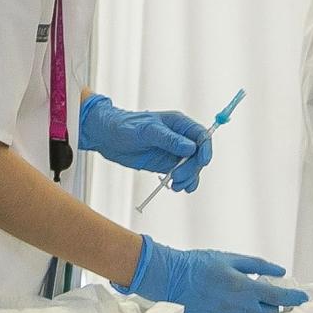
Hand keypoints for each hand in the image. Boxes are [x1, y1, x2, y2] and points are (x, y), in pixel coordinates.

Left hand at [75, 95, 211, 187]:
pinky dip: (184, 183)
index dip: (206, 149)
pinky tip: (178, 188)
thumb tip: (191, 148)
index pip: (201, 136)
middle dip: (192, 168)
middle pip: (199, 155)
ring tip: (176, 186)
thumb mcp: (146, 131)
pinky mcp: (166, 164)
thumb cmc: (124, 126)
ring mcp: (174, 152)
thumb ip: (169, 139)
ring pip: (192, 167)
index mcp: (178, 124)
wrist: (106, 137)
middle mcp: (180, 138)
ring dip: (189, 178)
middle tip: (177, 178)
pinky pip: (182, 175)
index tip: (203, 162)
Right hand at [121, 238, 307, 312]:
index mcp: (246, 289)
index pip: (279, 297)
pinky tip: (237, 301)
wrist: (171, 279)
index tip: (303, 297)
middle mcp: (241, 307)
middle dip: (277, 304)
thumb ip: (256, 265)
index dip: (294, 298)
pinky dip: (244, 312)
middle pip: (270, 311)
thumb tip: (279, 271)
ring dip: (261, 308)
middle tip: (280, 295)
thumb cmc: (198, 264)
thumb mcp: (229, 258)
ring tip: (258, 297)